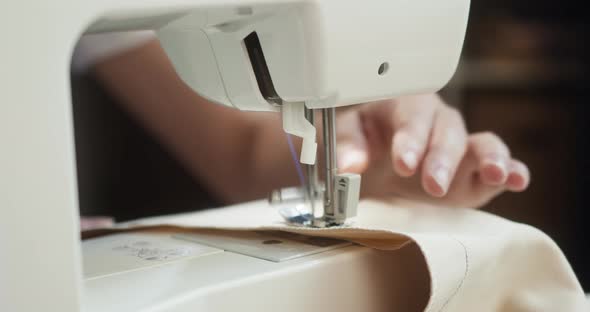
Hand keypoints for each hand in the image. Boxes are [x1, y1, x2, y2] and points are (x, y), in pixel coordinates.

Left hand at [336, 94, 529, 207]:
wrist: (364, 160)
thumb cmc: (354, 140)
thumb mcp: (338, 134)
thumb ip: (345, 145)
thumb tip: (352, 164)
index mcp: (404, 105)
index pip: (413, 119)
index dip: (411, 140)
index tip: (403, 163)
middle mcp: (436, 123)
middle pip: (447, 134)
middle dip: (442, 160)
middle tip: (432, 184)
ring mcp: (457, 148)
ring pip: (480, 144)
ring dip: (490, 159)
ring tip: (496, 174)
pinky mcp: (470, 174)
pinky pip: (494, 169)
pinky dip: (510, 172)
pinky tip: (517, 180)